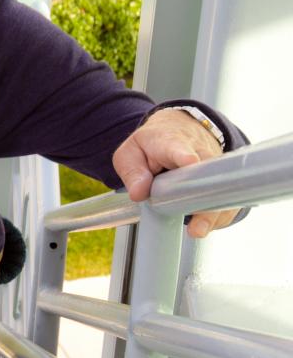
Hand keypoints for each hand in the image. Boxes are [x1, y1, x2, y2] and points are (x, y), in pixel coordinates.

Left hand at [112, 108, 238, 237]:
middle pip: (207, 174)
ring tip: (199, 229)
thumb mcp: (130, 152)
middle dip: (204, 197)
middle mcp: (199, 152)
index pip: (178, 148)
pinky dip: (217, 214)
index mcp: (171, 142)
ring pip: (222, 189)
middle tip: (196, 224)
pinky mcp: (224, 178)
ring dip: (213, 212)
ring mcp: (216, 165)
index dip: (184, 156)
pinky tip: (204, 224)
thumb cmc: (153, 144)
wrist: (180, 128)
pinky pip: (226, 198)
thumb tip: (139, 193)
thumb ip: (131, 171)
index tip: (189, 161)